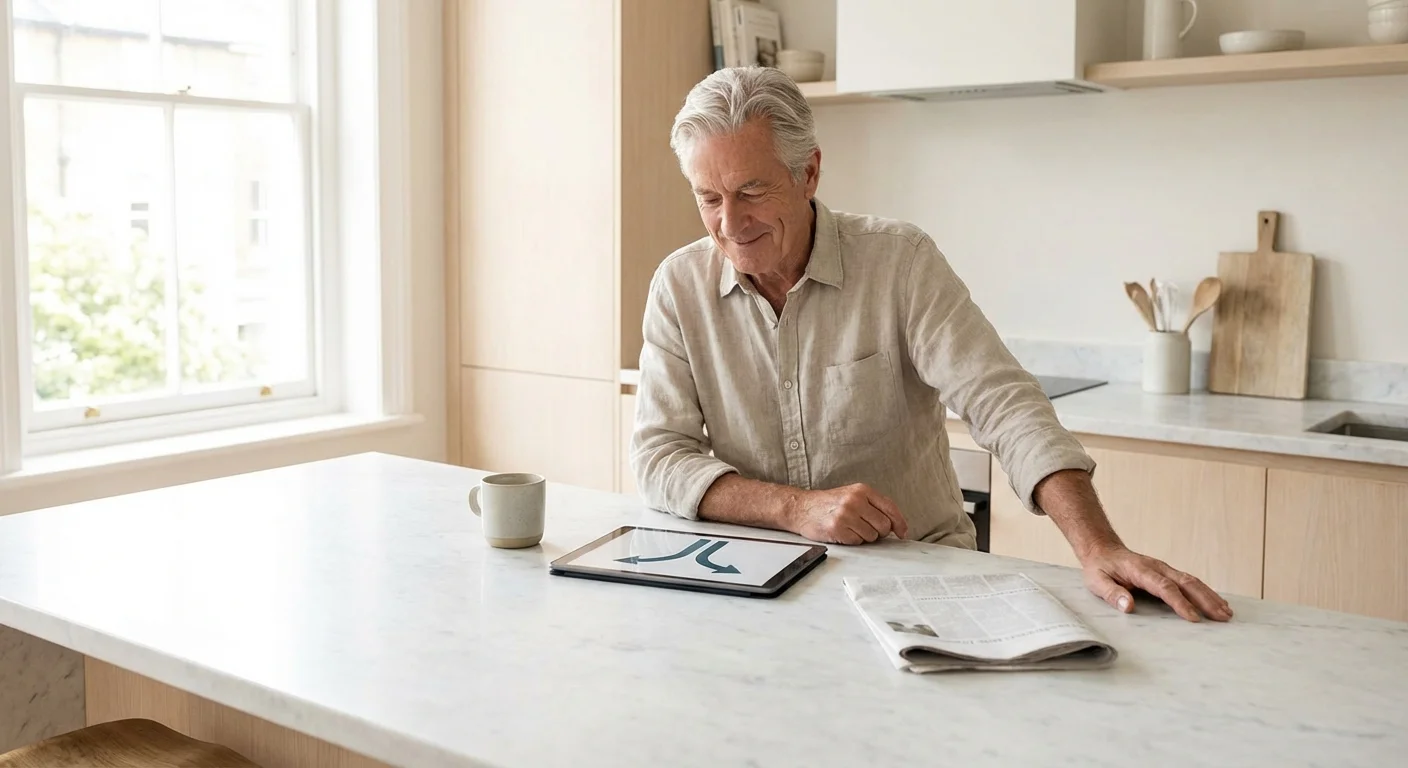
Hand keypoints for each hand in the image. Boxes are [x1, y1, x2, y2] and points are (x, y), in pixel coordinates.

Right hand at [788, 484, 907, 543]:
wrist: (802, 508)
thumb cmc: (829, 503)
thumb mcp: (852, 495)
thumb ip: (874, 506)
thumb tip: (896, 525)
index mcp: (862, 490)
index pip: (890, 508)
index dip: (900, 523)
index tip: (902, 532)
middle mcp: (855, 501)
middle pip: (884, 525)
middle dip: (879, 531)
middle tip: (865, 527)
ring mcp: (846, 515)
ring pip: (872, 536)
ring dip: (864, 536)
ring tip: (851, 527)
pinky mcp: (837, 528)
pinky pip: (857, 542)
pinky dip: (852, 540)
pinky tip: (842, 532)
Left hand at [1081, 544, 1232, 621]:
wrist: (1103, 549)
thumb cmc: (1100, 568)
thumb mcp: (1097, 581)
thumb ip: (1112, 593)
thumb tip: (1128, 606)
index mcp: (1140, 570)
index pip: (1164, 588)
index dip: (1180, 603)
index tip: (1193, 618)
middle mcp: (1157, 567)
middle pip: (1186, 583)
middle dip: (1206, 600)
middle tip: (1222, 618)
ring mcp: (1164, 569)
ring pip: (1192, 581)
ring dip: (1210, 596)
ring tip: (1227, 613)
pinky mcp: (1167, 572)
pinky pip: (1189, 581)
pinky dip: (1205, 592)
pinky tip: (1216, 602)